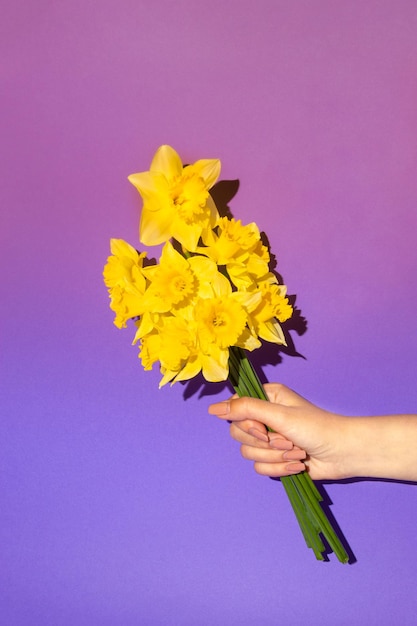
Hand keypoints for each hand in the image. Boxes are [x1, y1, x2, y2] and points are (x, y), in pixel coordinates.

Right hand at [208, 383, 349, 479]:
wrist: (342, 454)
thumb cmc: (316, 428)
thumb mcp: (279, 415)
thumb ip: (245, 410)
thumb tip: (212, 409)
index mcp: (265, 398)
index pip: (235, 408)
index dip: (245, 423)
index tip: (263, 429)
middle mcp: (264, 417)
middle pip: (238, 433)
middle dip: (264, 443)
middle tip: (285, 440)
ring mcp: (269, 439)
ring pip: (249, 453)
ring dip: (275, 457)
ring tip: (296, 451)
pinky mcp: (275, 459)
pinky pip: (260, 468)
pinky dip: (279, 468)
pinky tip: (297, 464)